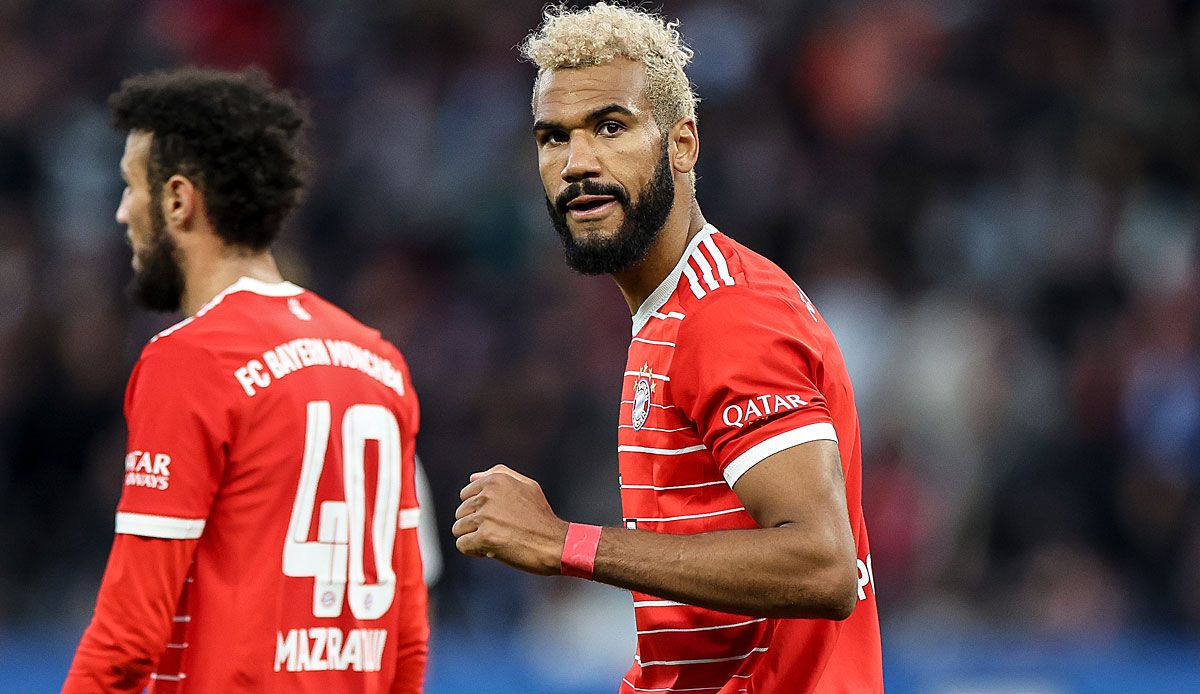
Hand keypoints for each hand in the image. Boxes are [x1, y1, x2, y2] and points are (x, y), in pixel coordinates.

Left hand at [453, 465, 568, 575]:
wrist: (555, 544)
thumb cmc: (542, 518)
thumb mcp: (528, 486)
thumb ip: (499, 475)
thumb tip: (472, 478)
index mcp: (496, 480)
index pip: (466, 494)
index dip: (479, 510)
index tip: (496, 519)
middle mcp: (488, 495)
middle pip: (461, 512)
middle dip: (475, 524)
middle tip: (498, 531)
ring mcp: (485, 516)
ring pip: (458, 528)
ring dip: (473, 538)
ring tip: (495, 540)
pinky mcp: (484, 537)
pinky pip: (462, 544)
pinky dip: (474, 551)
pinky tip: (492, 550)